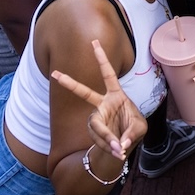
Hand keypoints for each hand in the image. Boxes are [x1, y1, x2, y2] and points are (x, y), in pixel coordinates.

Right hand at [52, 39, 147, 159]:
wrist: (123, 146)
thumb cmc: (133, 130)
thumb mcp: (140, 129)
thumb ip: (131, 135)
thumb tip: (119, 145)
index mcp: (117, 96)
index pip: (108, 75)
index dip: (101, 59)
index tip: (94, 42)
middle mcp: (103, 104)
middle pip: (84, 93)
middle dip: (70, 83)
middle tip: (54, 73)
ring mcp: (96, 118)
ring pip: (97, 126)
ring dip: (107, 138)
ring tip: (119, 149)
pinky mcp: (94, 131)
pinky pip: (100, 139)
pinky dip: (109, 146)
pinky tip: (117, 151)